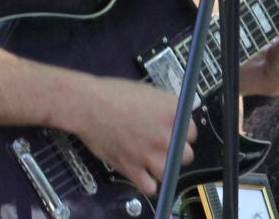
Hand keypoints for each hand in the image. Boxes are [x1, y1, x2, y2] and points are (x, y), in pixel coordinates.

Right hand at [67, 76, 195, 195]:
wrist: (87, 105)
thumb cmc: (113, 93)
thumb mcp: (148, 92)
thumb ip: (166, 108)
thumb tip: (174, 119)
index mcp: (173, 113)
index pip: (191, 132)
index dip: (180, 131)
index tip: (170, 131)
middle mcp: (167, 137)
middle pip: (186, 155)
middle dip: (175, 150)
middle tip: (160, 145)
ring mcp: (151, 155)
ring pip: (170, 172)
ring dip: (162, 167)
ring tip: (151, 160)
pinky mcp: (133, 169)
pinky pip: (150, 187)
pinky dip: (147, 183)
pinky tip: (142, 173)